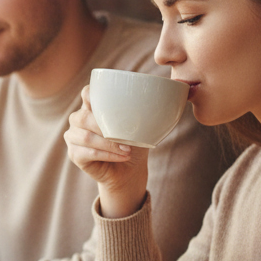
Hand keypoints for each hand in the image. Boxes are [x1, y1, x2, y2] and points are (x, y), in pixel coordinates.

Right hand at [64, 86, 148, 217]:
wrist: (129, 170)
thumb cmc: (135, 142)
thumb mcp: (144, 123)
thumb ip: (153, 107)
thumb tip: (186, 90)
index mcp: (94, 107)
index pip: (87, 93)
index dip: (92, 94)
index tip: (110, 102)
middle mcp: (79, 120)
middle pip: (82, 116)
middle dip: (103, 125)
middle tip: (125, 135)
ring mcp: (74, 137)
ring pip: (84, 136)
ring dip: (107, 143)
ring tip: (126, 149)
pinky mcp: (75, 155)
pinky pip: (86, 153)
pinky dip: (105, 155)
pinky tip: (121, 156)